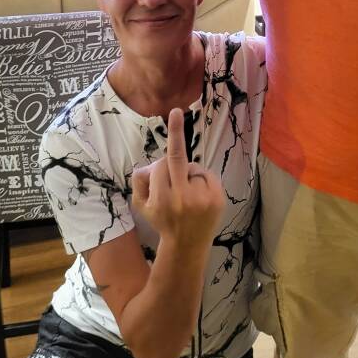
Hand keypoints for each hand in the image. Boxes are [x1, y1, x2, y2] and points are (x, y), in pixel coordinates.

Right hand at [132, 108, 224, 246]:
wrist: (187, 245)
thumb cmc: (162, 221)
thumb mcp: (141, 205)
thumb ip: (139, 182)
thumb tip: (149, 164)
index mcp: (161, 199)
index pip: (160, 166)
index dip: (159, 164)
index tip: (170, 119)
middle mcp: (182, 198)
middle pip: (176, 159)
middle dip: (175, 133)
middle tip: (175, 112)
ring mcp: (202, 199)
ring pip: (193, 168)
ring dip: (188, 174)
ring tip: (187, 193)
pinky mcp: (218, 198)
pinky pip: (207, 175)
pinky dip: (202, 179)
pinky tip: (199, 194)